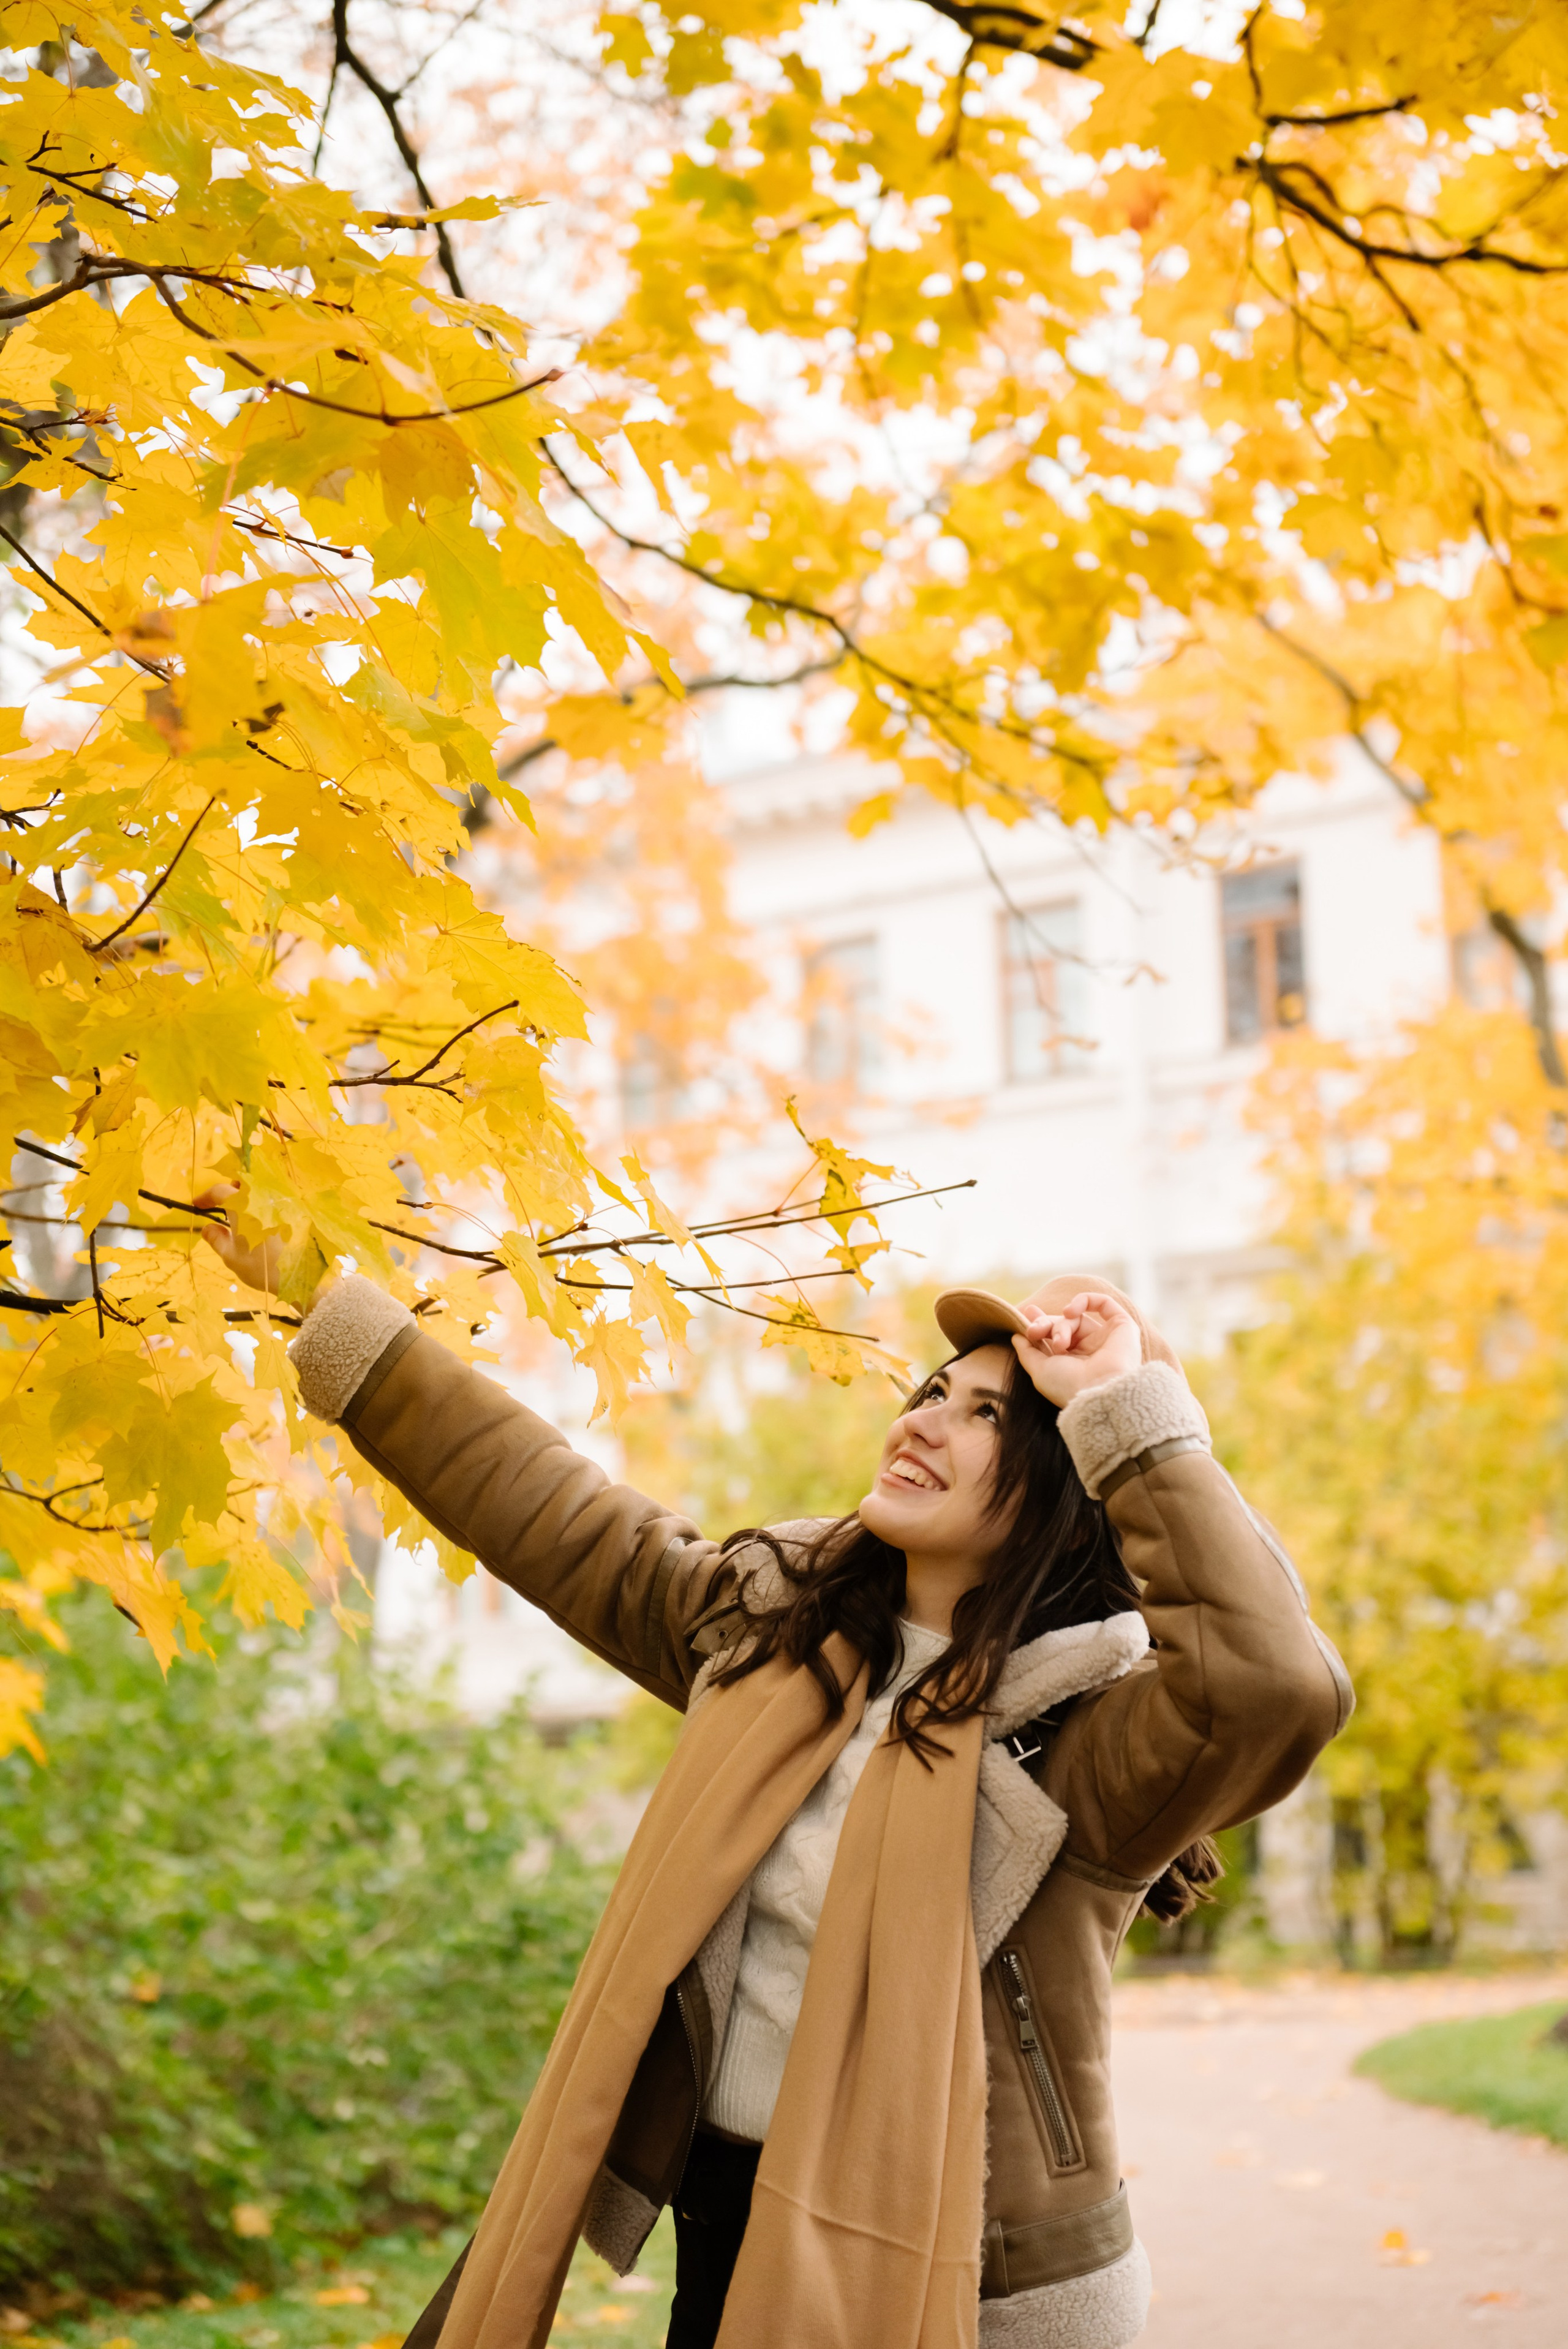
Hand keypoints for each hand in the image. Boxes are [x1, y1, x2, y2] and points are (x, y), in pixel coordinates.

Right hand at [194, 1182, 284, 1294]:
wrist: (300, 1274)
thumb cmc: (261, 1267)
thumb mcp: (232, 1257)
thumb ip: (217, 1239)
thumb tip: (208, 1228)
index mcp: (243, 1205)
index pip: (220, 1191)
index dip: (206, 1196)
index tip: (197, 1204)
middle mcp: (262, 1197)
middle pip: (243, 1181)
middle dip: (230, 1189)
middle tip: (223, 1206)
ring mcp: (281, 1201)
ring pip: (261, 1187)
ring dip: (249, 1195)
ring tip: (244, 1214)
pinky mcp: (295, 1210)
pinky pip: (276, 1199)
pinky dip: (266, 1204)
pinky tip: (264, 1221)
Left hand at [1011, 1291, 1141, 1407]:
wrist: (1099, 1392)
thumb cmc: (1068, 1387)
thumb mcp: (1039, 1371)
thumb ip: (1027, 1352)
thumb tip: (1017, 1336)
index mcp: (1073, 1362)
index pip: (1055, 1335)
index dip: (1041, 1322)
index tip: (1026, 1314)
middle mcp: (1090, 1350)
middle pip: (1062, 1325)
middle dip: (1045, 1324)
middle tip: (1034, 1332)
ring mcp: (1107, 1338)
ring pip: (1077, 1317)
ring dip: (1061, 1325)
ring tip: (1059, 1342)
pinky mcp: (1123, 1327)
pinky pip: (1103, 1302)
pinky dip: (1084, 1300)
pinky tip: (1070, 1312)